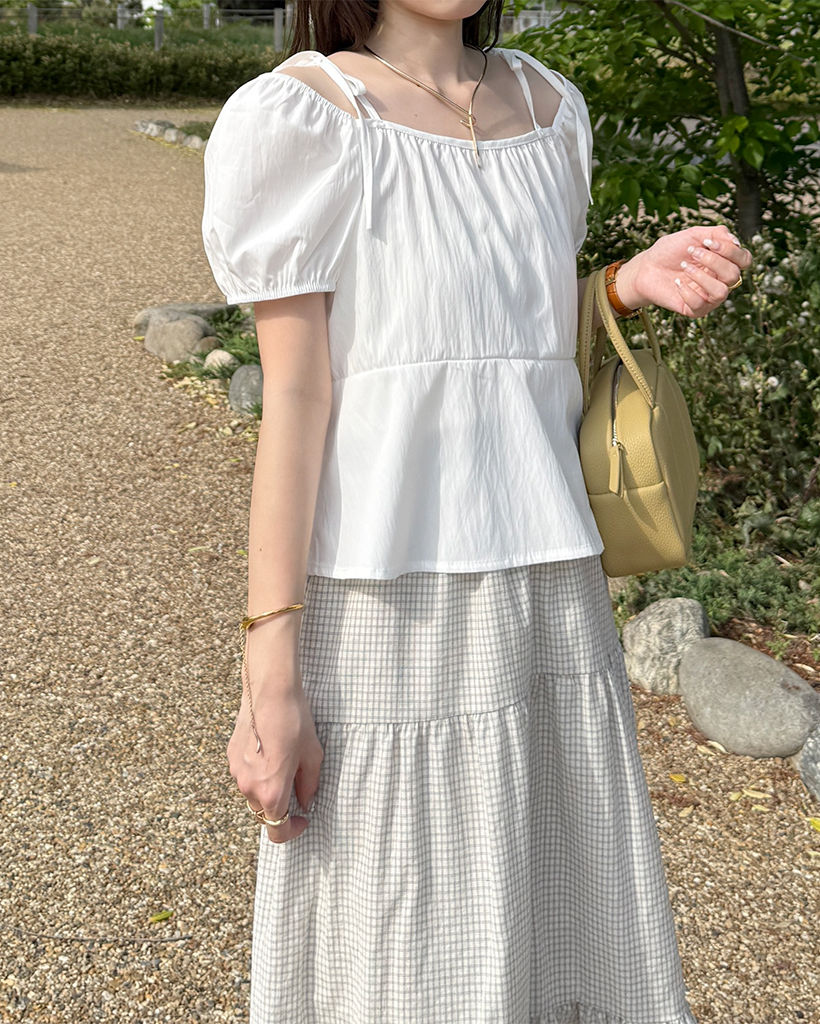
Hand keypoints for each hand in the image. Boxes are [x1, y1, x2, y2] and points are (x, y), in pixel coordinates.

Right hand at [227, 626, 323, 843]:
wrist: (270, 691)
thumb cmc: (295, 721)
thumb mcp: (313, 756)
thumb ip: (309, 785)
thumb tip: (305, 801)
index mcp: (271, 791)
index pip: (276, 831)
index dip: (291, 831)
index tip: (303, 819)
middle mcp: (249, 787)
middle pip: (264, 811)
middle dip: (280, 805)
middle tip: (297, 785)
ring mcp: (236, 772)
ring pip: (253, 793)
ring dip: (267, 787)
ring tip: (284, 761)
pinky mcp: (231, 756)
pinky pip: (245, 774)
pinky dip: (257, 771)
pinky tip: (270, 750)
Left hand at [614, 223, 752, 318]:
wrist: (645, 268)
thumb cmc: (670, 251)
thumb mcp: (693, 235)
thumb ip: (717, 233)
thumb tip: (736, 242)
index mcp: (724, 262)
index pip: (744, 260)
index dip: (730, 251)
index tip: (707, 242)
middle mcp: (720, 280)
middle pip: (734, 275)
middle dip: (713, 261)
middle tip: (692, 253)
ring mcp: (708, 297)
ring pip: (721, 293)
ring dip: (701, 277)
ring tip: (684, 267)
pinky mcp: (694, 310)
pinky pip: (700, 305)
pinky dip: (687, 291)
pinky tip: (676, 282)